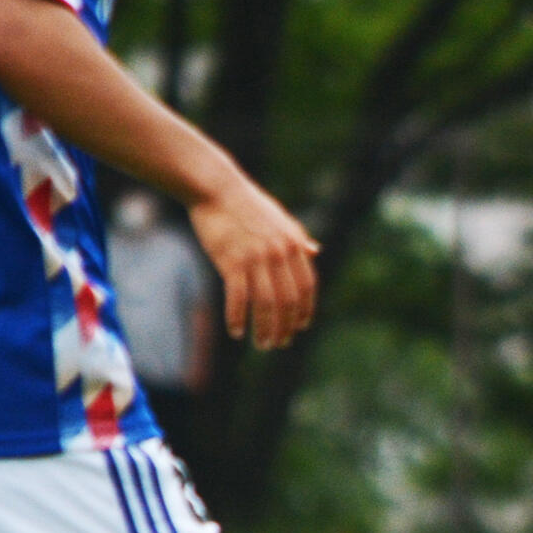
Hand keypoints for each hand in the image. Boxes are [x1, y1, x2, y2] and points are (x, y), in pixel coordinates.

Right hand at [188, 172, 319, 350]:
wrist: (217, 188)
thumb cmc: (248, 205)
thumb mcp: (281, 220)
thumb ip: (298, 239)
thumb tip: (316, 252)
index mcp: (293, 244)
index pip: (306, 287)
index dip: (304, 311)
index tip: (299, 328)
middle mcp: (279, 253)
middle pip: (287, 301)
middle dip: (285, 327)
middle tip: (278, 343)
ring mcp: (256, 258)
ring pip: (265, 304)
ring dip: (265, 329)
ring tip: (263, 344)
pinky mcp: (232, 261)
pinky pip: (238, 297)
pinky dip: (238, 318)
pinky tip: (237, 332)